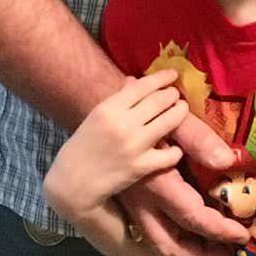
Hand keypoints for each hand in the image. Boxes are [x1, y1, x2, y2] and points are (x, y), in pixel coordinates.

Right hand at [46, 72, 187, 215]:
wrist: (73, 181)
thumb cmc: (84, 146)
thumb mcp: (96, 117)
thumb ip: (117, 100)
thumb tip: (134, 80)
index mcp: (108, 108)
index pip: (142, 86)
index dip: (161, 78)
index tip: (173, 74)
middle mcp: (122, 124)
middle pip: (159, 100)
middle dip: (173, 94)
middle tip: (177, 95)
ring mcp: (133, 145)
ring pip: (169, 122)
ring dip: (180, 113)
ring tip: (181, 110)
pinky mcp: (141, 167)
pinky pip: (170, 154)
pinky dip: (175, 150)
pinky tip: (174, 149)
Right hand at [116, 101, 250, 255]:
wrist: (107, 110)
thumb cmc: (147, 113)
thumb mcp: (176, 120)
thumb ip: (199, 138)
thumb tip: (227, 161)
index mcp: (157, 185)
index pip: (193, 218)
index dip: (220, 231)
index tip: (242, 235)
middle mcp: (141, 203)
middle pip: (168, 245)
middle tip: (227, 255)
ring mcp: (132, 205)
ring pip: (155, 243)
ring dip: (185, 252)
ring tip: (213, 251)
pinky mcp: (130, 203)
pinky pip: (150, 232)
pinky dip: (172, 239)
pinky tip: (190, 236)